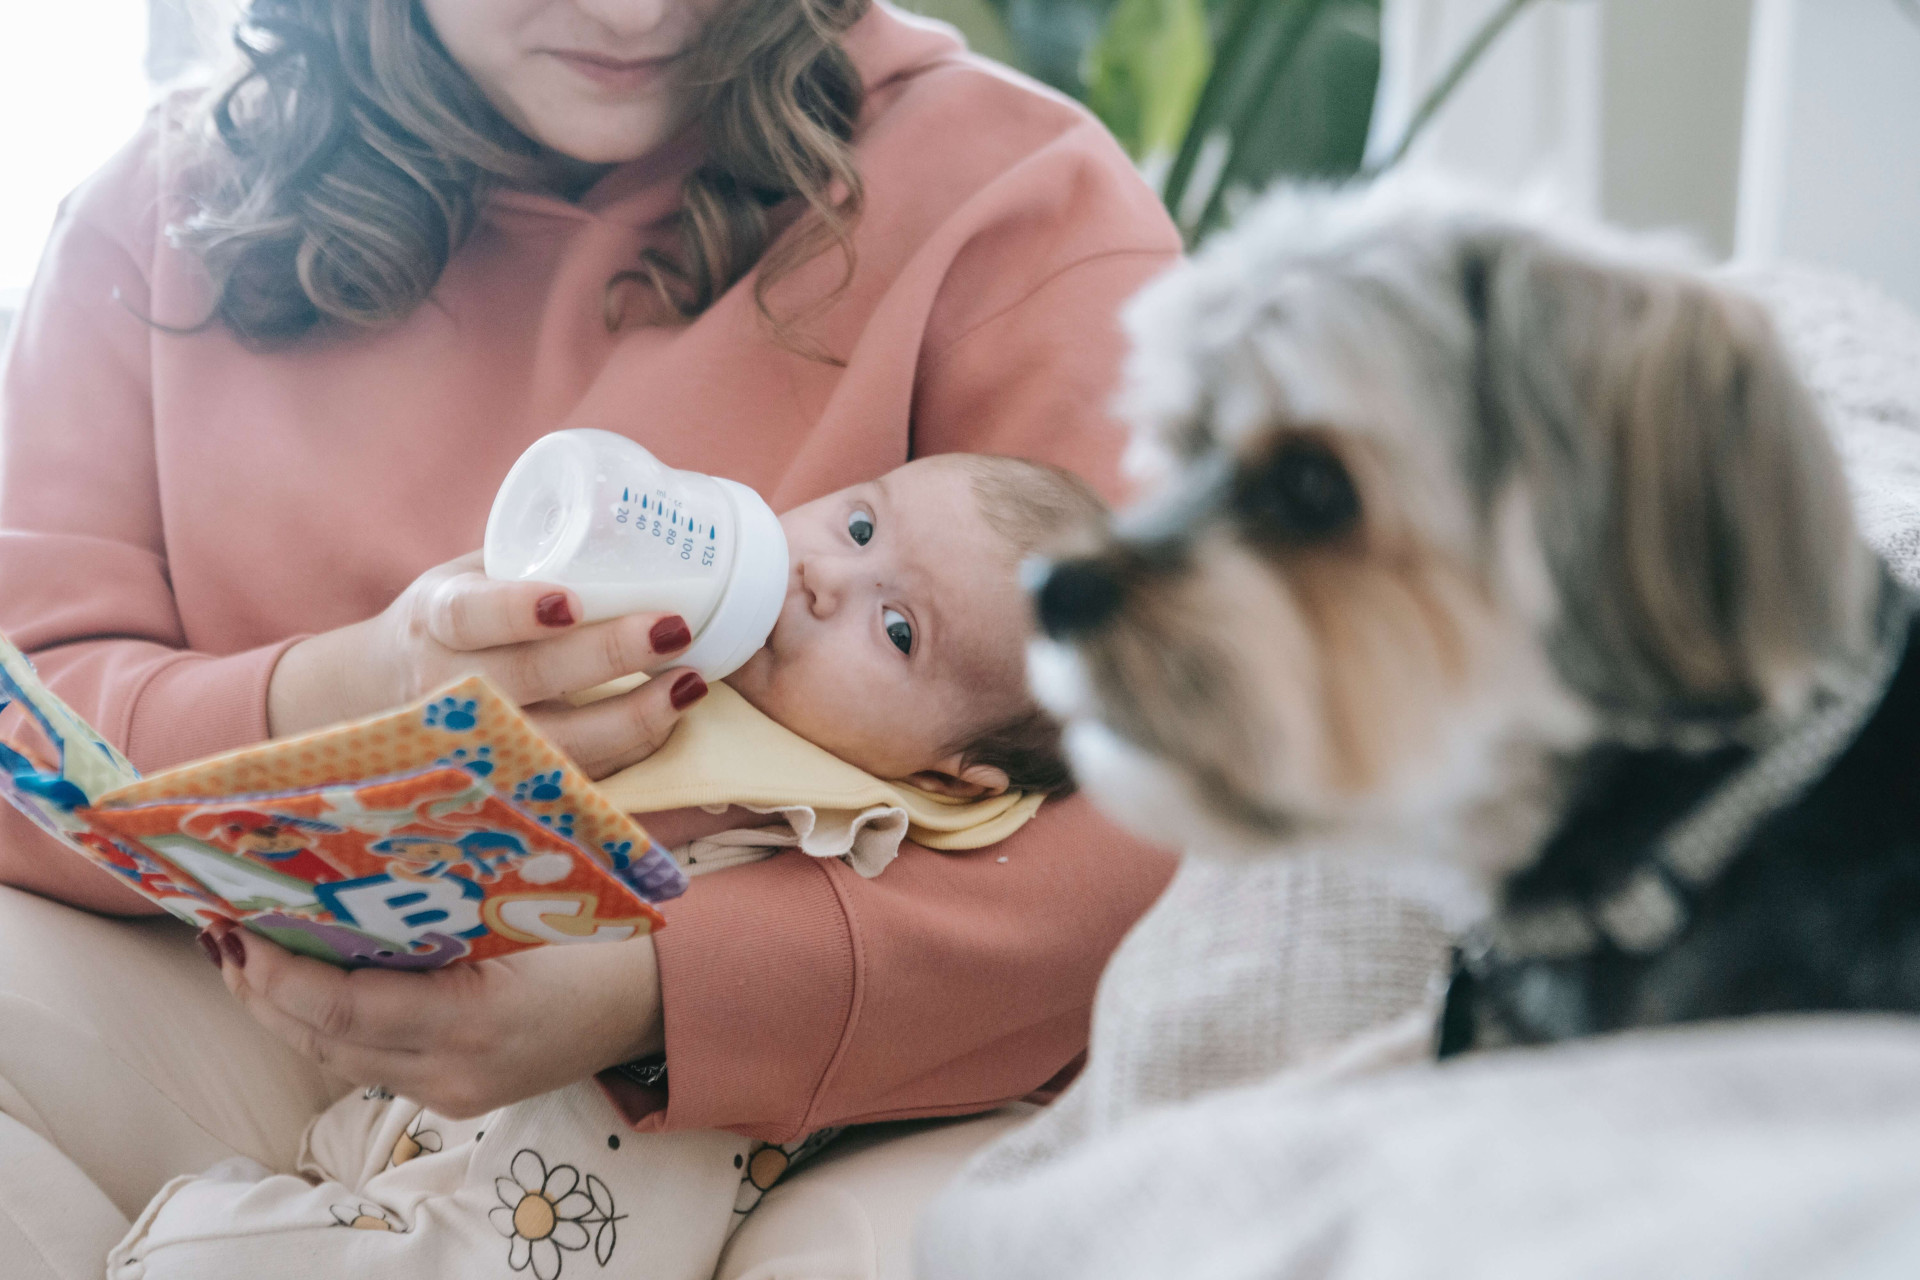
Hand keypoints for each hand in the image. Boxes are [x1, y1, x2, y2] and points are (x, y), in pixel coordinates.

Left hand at [202, 920, 664, 1118]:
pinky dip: (324, 1026)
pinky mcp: (451, 1097)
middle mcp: (453, 1070)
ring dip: (282, 1013)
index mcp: (474, 1019)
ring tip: (245, 959)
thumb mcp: (517, 913)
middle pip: (321, 1043)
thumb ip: (437, 911)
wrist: (648, 1002)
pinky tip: (306, 988)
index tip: (240, 929)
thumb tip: (343, 874)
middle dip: (260, 992)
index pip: (342, 1010)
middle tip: (222, 936)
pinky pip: (367, 1063)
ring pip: (335, 1059)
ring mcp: (450, 1092)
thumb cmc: (591, 940)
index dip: (279, 974)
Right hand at [268, 551, 708, 777]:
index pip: (470, 616)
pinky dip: (628, 750)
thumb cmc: (454, 621)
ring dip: (632, 717)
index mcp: (437, 620)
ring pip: (556, 741)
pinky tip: (670, 720)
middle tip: (674, 628)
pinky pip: (572, 774)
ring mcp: (474, 742)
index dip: (517, 611)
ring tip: (691, 684)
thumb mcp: (466, 580)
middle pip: (527, 677)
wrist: (384, 695)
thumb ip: (526, 560)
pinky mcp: (504, 781)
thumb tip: (635, 518)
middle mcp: (447, 685)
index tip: (569, 600)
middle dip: (607, 655)